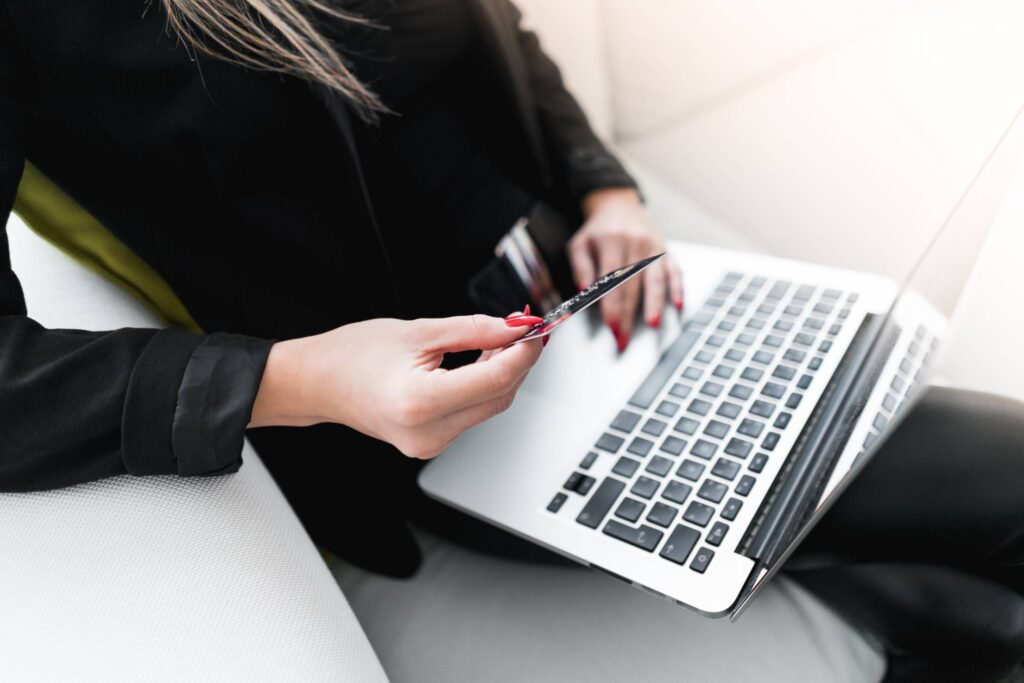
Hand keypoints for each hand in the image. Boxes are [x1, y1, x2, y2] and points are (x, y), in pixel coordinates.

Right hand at [249, 312, 544, 457]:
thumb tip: (516, 328)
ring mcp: (430, 444)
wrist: (318, 383)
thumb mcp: (420, 330)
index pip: (497, 378)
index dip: (525, 351)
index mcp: (422, 401)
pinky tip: (479, 362)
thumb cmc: (354, 355)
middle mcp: (429, 432)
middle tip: (522, 327)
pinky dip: (482, 387)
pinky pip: (472, 413)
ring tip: (497, 339)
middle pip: (500, 396)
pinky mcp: (431, 444)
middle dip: (517, 361)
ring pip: (489, 406)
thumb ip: (475, 330)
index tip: (537, 328)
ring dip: (501, 372)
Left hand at [568, 187, 683, 350]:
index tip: (611, 327)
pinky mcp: (666, 250)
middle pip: (632, 286)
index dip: (612, 307)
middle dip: (628, 315)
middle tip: (624, 339)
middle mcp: (636, 244)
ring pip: (656, 280)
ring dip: (655, 304)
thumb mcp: (579, 244)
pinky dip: (677, 288)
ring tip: (653, 325)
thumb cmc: (596, 230)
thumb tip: (585, 290)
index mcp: (612, 242)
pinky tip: (679, 305)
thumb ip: (580, 267)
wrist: (617, 204)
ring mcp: (654, 247)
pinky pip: (674, 271)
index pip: (611, 281)